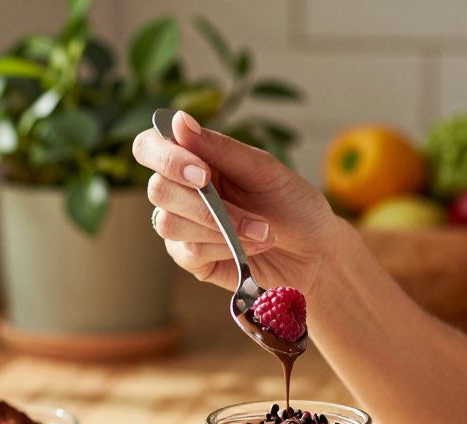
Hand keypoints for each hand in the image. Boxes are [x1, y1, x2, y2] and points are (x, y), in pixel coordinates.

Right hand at [132, 111, 350, 292]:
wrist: (316, 252)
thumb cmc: (293, 204)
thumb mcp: (264, 170)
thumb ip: (219, 148)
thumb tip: (177, 121)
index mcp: (196, 158)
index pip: (150, 147)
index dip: (165, 157)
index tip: (202, 172)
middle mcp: (182, 190)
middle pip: (157, 189)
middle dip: (205, 204)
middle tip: (251, 212)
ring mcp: (184, 226)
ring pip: (169, 224)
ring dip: (221, 229)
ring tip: (262, 232)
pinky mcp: (192, 259)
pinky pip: (187, 252)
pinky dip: (223, 248)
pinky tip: (250, 248)